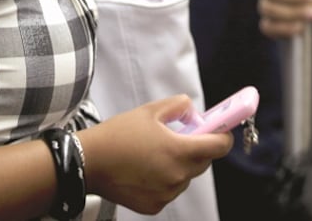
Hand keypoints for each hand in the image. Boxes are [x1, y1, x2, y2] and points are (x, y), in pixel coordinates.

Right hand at [78, 95, 231, 214]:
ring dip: (180, 165)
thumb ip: (178, 106)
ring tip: (156, 154)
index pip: (219, 146)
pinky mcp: (155, 206)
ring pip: (187, 177)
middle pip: (204, 162)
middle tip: (181, 136)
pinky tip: (146, 169)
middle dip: (198, 148)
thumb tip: (193, 112)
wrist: (88, 162)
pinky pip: (171, 190)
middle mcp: (177, 176)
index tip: (220, 129)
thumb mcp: (149, 111)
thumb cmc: (117, 135)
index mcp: (178, 151)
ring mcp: (167, 193)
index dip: (223, 135)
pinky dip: (166, 180)